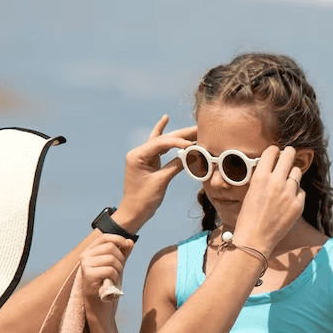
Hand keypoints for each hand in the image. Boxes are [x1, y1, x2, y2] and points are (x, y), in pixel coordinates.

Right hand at [77, 232, 130, 305]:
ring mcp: (85, 265)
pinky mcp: (88, 275)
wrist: (100, 306)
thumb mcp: (117, 266)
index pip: (104, 237)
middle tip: (119, 271)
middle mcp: (84, 256)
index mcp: (89, 251)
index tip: (128, 245)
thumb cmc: (108, 285)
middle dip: (120, 259)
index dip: (118, 239)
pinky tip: (112, 284)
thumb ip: (123, 253)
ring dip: (119, 270)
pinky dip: (116, 278)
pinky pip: (110, 270)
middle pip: (111, 247)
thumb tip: (130, 241)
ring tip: (114, 279)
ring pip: (111, 259)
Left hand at [112, 115, 195, 229]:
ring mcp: (142, 156)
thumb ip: (175, 166)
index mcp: (138, 156)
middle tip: (199, 128)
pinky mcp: (147, 161)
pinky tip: (165, 119)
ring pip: (162, 142)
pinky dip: (164, 136)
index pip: (160, 143)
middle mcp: (138, 152)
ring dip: (178, 136)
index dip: (178, 142)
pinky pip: (158, 147)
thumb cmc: (144, 200)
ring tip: (193, 129)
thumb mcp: (161, 182)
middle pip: (162, 139)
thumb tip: (192, 155)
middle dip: (181, 134)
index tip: (194, 144)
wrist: (133, 212)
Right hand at [229, 145, 306, 251]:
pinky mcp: (298, 204)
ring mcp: (289, 193)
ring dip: (292, 174)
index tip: (276, 152)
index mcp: (260, 177)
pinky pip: (300, 190)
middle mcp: (276, 182)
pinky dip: (295, 193)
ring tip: (286, 182)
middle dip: (288, 153)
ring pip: (297, 172)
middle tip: (288, 154)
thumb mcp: (250, 191)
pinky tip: (287, 200)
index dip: (274, 150)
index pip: (272, 151)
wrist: (255, 238)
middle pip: (289, 155)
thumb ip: (262, 177)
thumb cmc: (249, 216)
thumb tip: (273, 164)